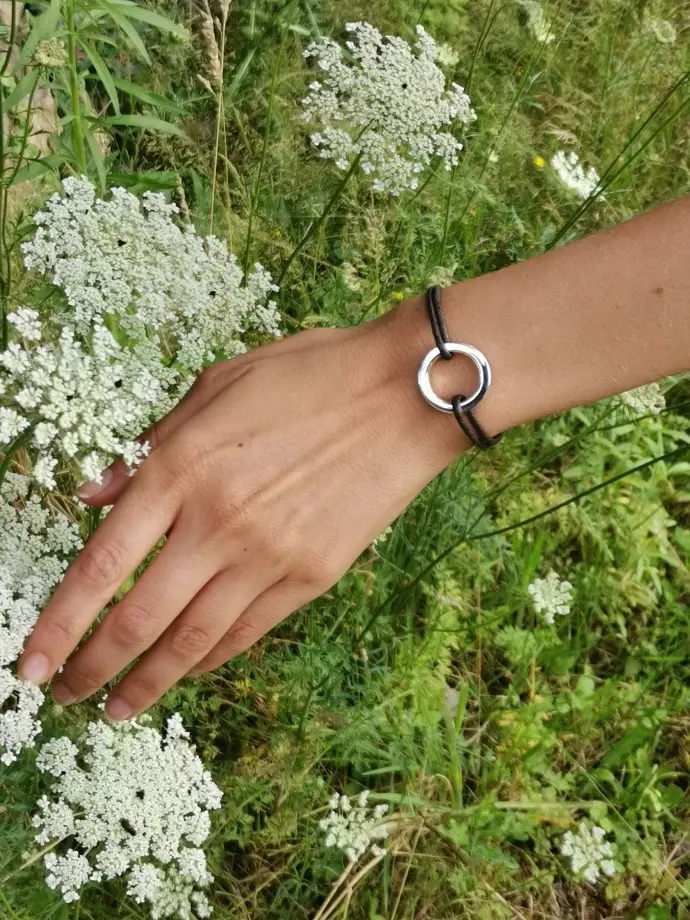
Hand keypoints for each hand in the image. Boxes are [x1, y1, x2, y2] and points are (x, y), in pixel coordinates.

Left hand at [18, 302, 462, 719]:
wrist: (404, 396)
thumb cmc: (308, 375)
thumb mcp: (215, 387)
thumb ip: (148, 447)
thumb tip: (92, 494)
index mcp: (182, 467)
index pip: (101, 565)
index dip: (58, 624)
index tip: (30, 665)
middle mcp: (217, 522)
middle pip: (137, 619)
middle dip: (91, 668)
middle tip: (63, 696)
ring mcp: (268, 556)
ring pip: (191, 641)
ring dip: (145, 683)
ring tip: (115, 709)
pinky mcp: (312, 577)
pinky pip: (247, 633)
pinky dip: (209, 659)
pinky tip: (186, 672)